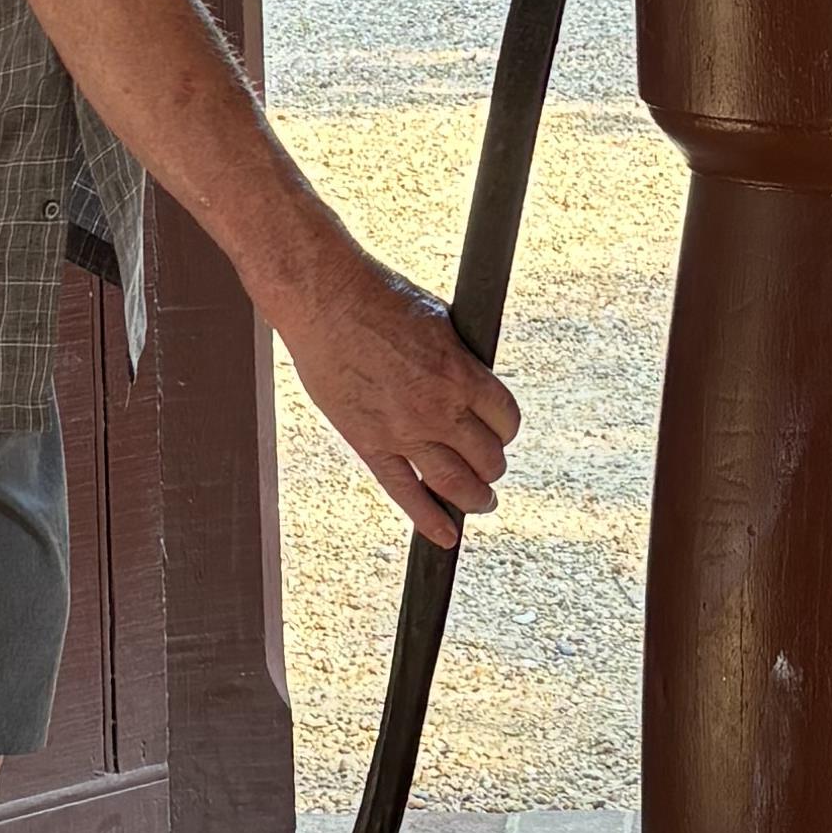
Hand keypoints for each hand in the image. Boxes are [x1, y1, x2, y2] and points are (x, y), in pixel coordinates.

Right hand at [277, 250, 520, 546]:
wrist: (325, 301)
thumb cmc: (378, 298)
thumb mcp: (440, 320)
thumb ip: (459, 357)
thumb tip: (472, 378)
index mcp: (461, 374)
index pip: (506, 419)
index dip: (506, 429)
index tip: (501, 432)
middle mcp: (439, 409)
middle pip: (488, 458)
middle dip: (493, 465)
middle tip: (489, 466)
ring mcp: (404, 432)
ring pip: (456, 485)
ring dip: (475, 498)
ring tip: (481, 502)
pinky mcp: (370, 444)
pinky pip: (405, 493)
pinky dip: (429, 519)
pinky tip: (445, 535)